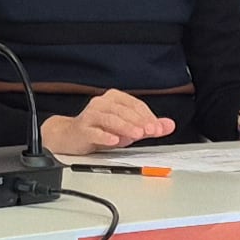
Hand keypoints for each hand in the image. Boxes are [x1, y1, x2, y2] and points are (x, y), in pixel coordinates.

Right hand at [44, 90, 169, 153]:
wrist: (71, 137)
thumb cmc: (100, 130)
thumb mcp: (128, 128)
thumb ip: (148, 126)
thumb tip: (169, 125)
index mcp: (115, 98)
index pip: (135, 105)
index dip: (148, 116)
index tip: (158, 128)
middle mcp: (102, 103)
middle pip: (124, 111)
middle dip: (139, 121)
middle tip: (151, 131)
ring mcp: (91, 115)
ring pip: (110, 119)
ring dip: (125, 127)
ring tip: (137, 135)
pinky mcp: (82, 129)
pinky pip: (94, 132)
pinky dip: (105, 136)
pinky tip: (114, 141)